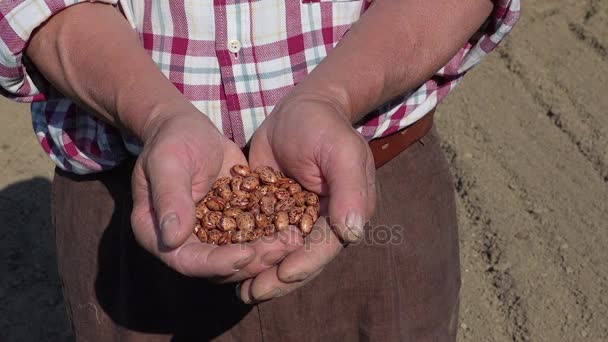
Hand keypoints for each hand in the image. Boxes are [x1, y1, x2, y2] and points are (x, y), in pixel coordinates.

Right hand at [131, 110, 302, 281]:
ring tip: (294, 238)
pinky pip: (254, 234)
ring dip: (268, 251)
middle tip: (283, 247)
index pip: (188, 260)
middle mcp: (185, 241)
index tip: (245, 254)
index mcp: (158, 234)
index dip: (217, 263)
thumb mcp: (168, 163)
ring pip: (241, 254)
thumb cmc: (172, 140)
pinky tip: (297, 225)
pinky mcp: (233, 221)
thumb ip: (170, 198)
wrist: (188, 126)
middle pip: (219, 266)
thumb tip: (172, 237)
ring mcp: (211, 233)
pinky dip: (274, 233)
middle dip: (253, 260)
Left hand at [240, 93, 375, 301]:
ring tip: (240, 292)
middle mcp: (323, 222)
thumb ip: (350, 190)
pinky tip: (229, 263)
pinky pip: (262, 236)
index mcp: (345, 213)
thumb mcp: (341, 152)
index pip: (325, 246)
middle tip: (252, 294)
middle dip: (278, 278)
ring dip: (261, 272)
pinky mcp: (275, 211)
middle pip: (301, 258)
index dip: (304, 264)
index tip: (281, 276)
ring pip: (279, 253)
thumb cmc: (324, 126)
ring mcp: (298, 219)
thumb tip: (352, 233)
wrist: (300, 108)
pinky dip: (249, 251)